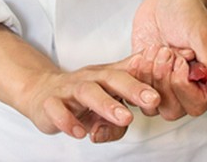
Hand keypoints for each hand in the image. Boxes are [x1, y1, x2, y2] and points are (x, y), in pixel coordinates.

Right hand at [0, 25, 160, 143]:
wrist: (41, 93)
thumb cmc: (81, 95)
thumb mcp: (107, 92)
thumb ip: (129, 95)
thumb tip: (157, 92)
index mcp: (104, 75)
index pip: (128, 74)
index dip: (147, 79)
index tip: (165, 88)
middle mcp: (88, 79)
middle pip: (111, 79)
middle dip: (133, 88)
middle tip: (152, 100)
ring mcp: (68, 90)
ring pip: (86, 92)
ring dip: (107, 104)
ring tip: (125, 119)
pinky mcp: (49, 104)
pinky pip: (57, 110)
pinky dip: (68, 121)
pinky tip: (80, 132)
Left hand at [128, 0, 206, 119]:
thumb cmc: (189, 11)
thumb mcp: (203, 35)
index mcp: (205, 79)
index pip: (196, 105)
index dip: (183, 86)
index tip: (180, 60)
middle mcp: (184, 85)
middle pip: (172, 109)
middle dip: (164, 78)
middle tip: (167, 51)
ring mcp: (162, 81)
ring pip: (151, 104)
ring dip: (149, 75)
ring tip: (155, 49)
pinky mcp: (144, 75)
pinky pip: (135, 89)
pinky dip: (136, 72)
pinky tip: (142, 53)